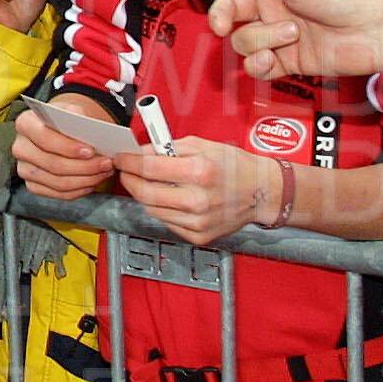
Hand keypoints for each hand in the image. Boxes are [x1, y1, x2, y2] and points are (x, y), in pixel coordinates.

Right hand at [12, 96, 116, 200]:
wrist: (58, 129)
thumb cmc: (64, 120)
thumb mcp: (70, 110)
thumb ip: (76, 116)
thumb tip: (85, 127)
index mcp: (25, 124)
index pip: (44, 138)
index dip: (68, 147)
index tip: (90, 150)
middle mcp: (20, 148)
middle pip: (52, 164)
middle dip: (84, 166)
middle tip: (106, 163)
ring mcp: (24, 169)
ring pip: (57, 182)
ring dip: (85, 179)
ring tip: (103, 171)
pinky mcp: (32, 185)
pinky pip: (58, 194)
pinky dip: (79, 190)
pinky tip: (92, 181)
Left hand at [114, 138, 283, 246]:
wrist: (262, 192)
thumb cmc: (234, 165)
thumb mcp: (203, 145)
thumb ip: (170, 148)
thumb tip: (140, 153)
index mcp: (199, 172)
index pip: (149, 169)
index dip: (128, 163)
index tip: (121, 158)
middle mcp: (197, 200)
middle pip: (145, 194)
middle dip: (129, 180)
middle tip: (126, 172)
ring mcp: (197, 222)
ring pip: (153, 210)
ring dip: (144, 195)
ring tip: (148, 183)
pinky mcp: (199, 236)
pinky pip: (167, 222)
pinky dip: (162, 209)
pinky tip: (170, 198)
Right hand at [192, 0, 382, 79]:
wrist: (378, 30)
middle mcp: (273, 5)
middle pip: (230, 10)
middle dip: (223, 16)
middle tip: (224, 23)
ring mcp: (278, 34)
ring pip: (243, 41)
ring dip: (261, 39)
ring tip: (290, 34)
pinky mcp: (287, 61)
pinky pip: (257, 66)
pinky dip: (260, 65)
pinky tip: (274, 59)